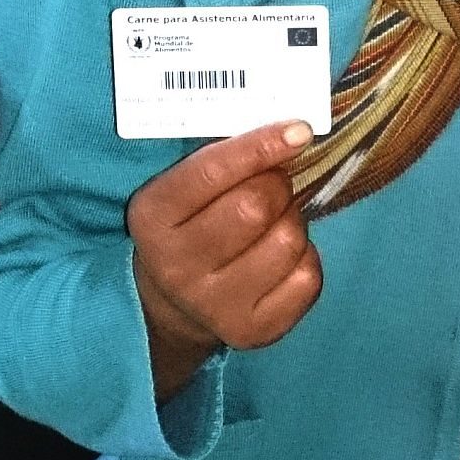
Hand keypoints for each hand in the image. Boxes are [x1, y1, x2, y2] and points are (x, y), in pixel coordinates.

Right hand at [127, 121, 321, 400]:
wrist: (173, 303)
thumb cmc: (189, 225)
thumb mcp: (183, 188)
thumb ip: (224, 157)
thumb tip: (291, 131)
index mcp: (152, 217)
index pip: (211, 171)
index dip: (261, 145)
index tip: (299, 129)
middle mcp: (177, 266)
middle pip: (255, 206)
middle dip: (277, 185)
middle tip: (273, 185)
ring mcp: (214, 305)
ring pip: (288, 239)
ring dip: (292, 221)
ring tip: (274, 223)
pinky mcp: (251, 331)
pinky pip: (307, 278)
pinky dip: (305, 258)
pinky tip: (282, 257)